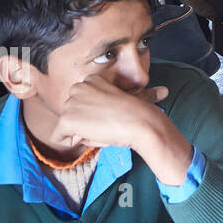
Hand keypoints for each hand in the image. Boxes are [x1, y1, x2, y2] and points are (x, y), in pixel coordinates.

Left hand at [50, 76, 192, 185]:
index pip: (79, 104)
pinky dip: (72, 143)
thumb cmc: (139, 113)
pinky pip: (58, 138)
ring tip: (102, 128)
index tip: (111, 116)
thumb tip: (164, 91)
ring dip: (81, 132)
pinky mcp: (66, 119)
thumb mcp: (127, 100)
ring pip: (65, 126)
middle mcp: (77, 87)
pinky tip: (92, 135)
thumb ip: (119, 98)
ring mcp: (71, 102)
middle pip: (70, 114)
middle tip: (106, 124)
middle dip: (83, 123)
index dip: (94, 115)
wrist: (141, 122)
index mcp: (91, 79)